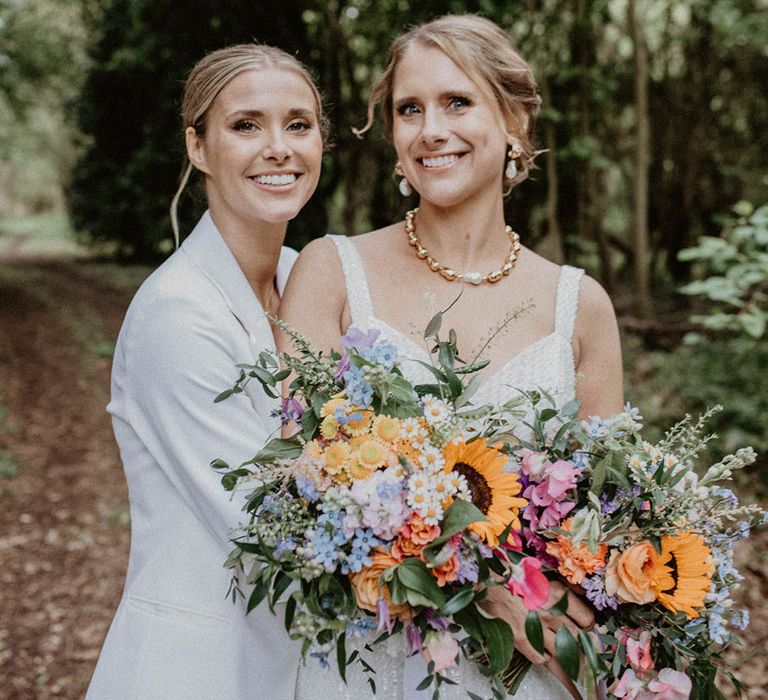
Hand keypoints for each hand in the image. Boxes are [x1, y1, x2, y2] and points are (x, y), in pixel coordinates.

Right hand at [482, 580, 593, 699]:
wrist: (484, 578)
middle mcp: (550, 612)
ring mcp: (536, 628)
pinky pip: (540, 657)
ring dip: (566, 652)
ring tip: (565, 650)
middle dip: (583, 642)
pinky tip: (543, 651)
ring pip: (563, 650)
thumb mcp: (540, 572)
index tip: (584, 624)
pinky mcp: (521, 639)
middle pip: (578, 637)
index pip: (586, 617)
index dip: (587, 623)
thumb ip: (562, 584)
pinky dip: (544, 657)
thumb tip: (581, 592)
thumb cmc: (510, 572)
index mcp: (557, 593)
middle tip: (582, 643)